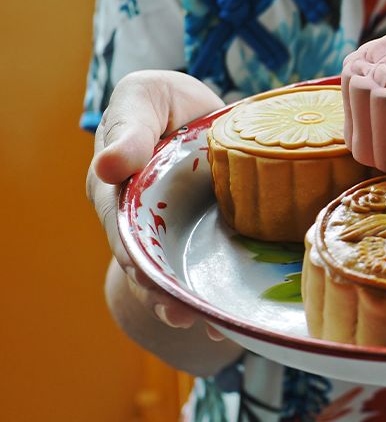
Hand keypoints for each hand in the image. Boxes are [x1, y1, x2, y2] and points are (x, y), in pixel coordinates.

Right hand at [87, 70, 224, 333]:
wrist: (211, 116)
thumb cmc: (165, 105)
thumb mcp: (146, 99)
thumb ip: (131, 127)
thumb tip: (109, 165)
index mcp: (120, 190)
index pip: (122, 226)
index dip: (132, 252)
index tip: (146, 274)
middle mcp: (145, 222)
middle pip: (150, 264)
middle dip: (163, 291)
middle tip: (181, 313)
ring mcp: (179, 236)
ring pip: (180, 275)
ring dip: (193, 302)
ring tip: (214, 327)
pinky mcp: (212, 241)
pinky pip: (213, 270)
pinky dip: (221, 294)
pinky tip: (236, 319)